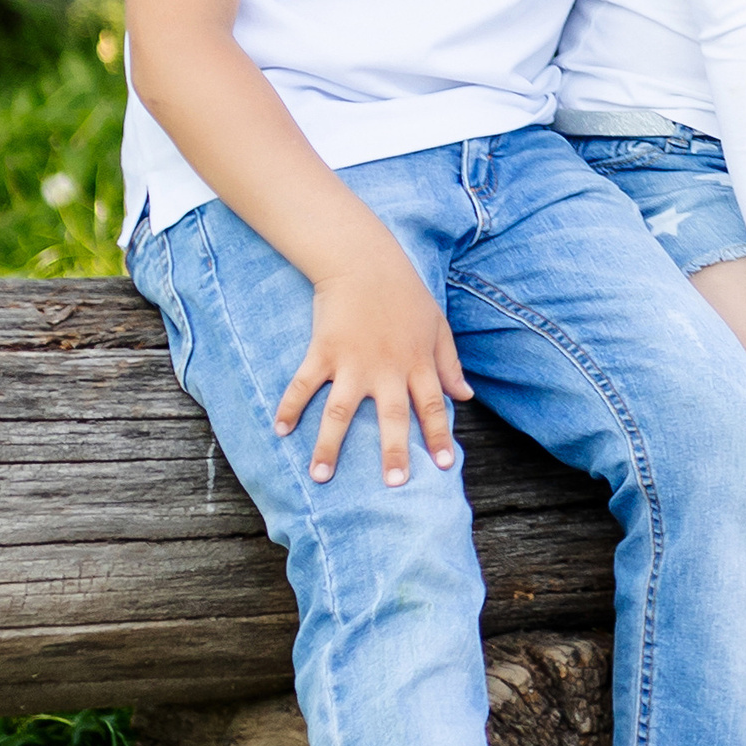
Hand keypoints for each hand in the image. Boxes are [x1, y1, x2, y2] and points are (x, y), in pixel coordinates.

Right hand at [274, 247, 471, 488]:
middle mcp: (387, 368)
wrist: (365, 261)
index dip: (439, 436)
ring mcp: (352, 362)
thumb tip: (465, 396)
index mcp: (417, 363)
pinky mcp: (323, 352)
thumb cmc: (405, 294)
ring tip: (321, 476)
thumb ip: (449, 363)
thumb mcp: (437, 326)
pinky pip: (303, 385)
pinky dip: (290, 407)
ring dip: (329, 445)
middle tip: (394, 484)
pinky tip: (280, 431)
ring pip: (341, 412)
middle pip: (392, 417)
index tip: (444, 466)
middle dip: (393, 452)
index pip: (432, 407)